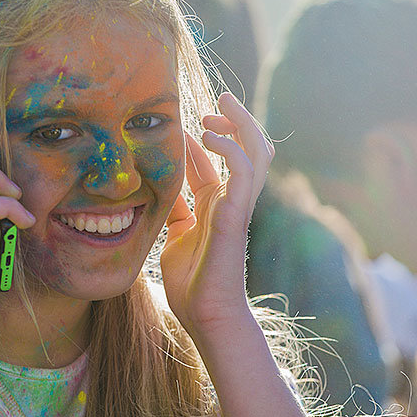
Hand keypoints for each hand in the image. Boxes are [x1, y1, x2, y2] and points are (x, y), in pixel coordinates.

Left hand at [160, 93, 272, 340]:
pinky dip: (231, 146)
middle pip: (248, 148)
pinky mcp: (237, 214)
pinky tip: (210, 135)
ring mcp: (238, 206)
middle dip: (235, 120)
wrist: (204, 315)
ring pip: (256, 151)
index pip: (216, 160)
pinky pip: (243, 170)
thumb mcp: (174, 235)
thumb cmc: (190, 283)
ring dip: (240, 124)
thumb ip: (175, 211)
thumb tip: (159, 189)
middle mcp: (231, 200)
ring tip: (216, 109)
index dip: (205, 136)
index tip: (187, 118)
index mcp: (216, 205)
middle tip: (216, 101)